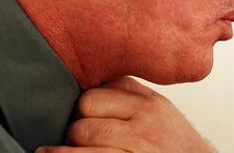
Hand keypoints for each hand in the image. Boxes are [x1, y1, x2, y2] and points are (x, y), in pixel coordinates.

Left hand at [36, 77, 215, 152]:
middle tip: (77, 136)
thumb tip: (91, 87)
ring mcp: (138, 145)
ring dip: (66, 147)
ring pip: (80, 135)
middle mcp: (145, 119)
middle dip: (75, 125)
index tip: (80, 114)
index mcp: (149, 102)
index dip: (83, 105)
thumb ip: (131, 97)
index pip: (97, 91)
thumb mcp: (160, 112)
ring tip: (57, 150)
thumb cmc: (175, 146)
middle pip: (85, 110)